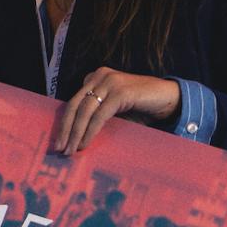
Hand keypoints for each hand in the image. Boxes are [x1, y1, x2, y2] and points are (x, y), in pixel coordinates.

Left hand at [55, 68, 182, 154]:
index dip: (64, 123)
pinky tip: (85, 143)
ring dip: (75, 133)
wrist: (168, 99)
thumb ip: (96, 116)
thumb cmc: (141, 108)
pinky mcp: (120, 92)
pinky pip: (100, 115)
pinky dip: (90, 131)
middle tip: (59, 149)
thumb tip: (75, 138)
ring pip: (84, 111)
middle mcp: (99, 76)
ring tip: (71, 150)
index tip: (58, 143)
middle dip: (65, 129)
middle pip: (74, 105)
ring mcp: (110, 82)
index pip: (72, 102)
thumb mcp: (114, 111)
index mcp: (95, 78)